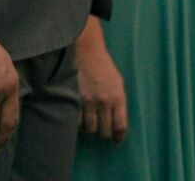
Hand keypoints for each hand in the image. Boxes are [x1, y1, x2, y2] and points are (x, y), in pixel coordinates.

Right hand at [75, 22, 127, 143]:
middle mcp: (104, 102)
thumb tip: (116, 122)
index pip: (120, 126)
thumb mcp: (117, 83)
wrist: (86, 53)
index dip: (118, 137)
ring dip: (90, 129)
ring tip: (91, 121)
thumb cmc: (104, 68)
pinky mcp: (74, 101)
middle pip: (104, 131)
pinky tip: (80, 117)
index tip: (117, 141)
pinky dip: (78, 123)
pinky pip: (76, 122)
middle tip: (102, 129)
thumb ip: (117, 101)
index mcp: (118, 97)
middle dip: (103, 133)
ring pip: (89, 129)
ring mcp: (88, 102)